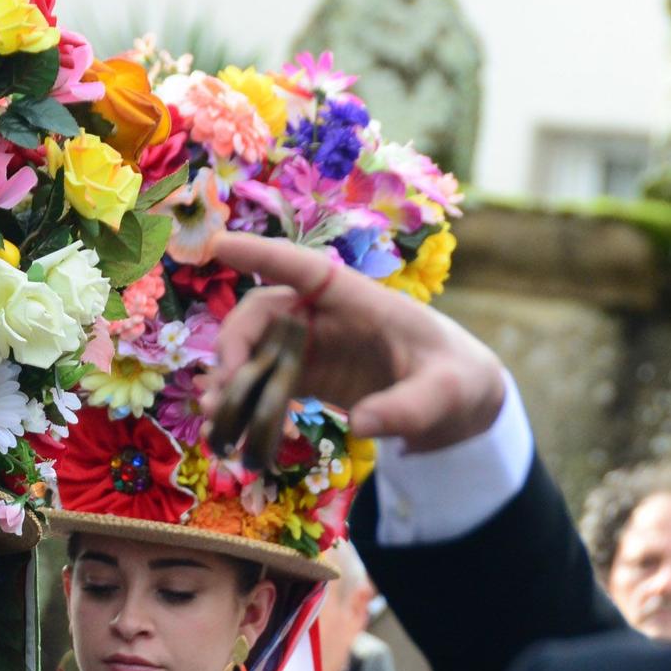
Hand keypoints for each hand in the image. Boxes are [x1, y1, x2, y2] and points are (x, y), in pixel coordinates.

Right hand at [199, 232, 507, 452]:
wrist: (455, 405)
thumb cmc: (455, 380)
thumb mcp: (446, 394)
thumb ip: (409, 409)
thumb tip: (363, 424)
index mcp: (360, 300)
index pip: (305, 268)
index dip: (261, 254)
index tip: (219, 244)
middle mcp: (326, 316)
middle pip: (263, 312)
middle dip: (234, 343)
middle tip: (223, 387)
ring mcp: (311, 346)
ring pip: (253, 348)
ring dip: (229, 377)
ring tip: (215, 415)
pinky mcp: (305, 376)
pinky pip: (261, 381)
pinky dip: (241, 401)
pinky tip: (226, 426)